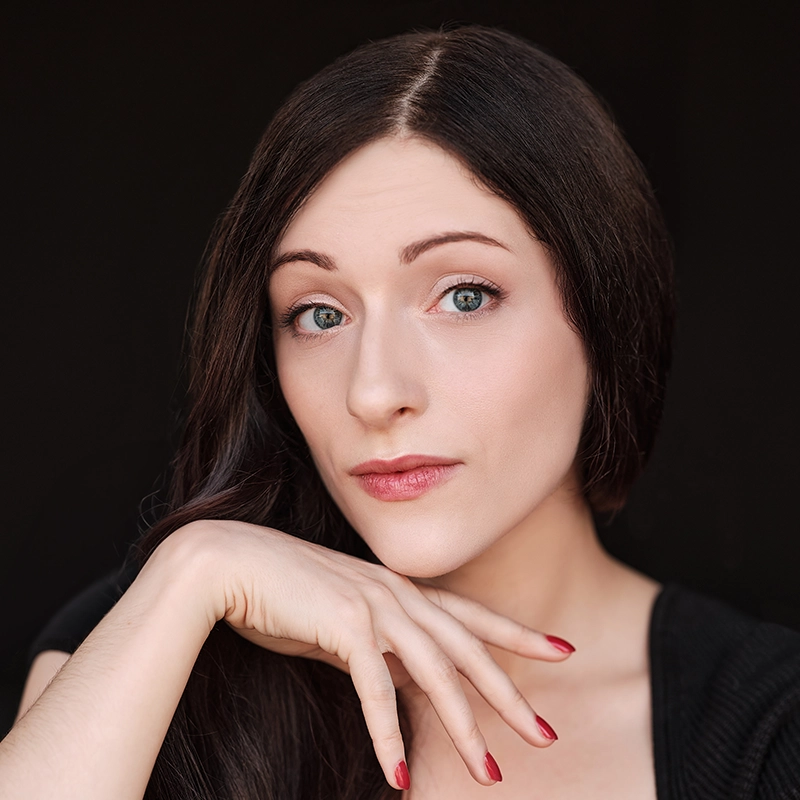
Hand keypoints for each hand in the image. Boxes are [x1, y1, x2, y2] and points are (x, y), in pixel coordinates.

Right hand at [179, 519, 572, 789]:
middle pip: (468, 650)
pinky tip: (398, 775)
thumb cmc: (283, 591)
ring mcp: (373, 606)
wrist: (229, 562)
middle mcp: (396, 595)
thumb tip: (404, 675)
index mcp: (400, 591)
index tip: (562, 649)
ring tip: (491, 775)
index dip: (519, 633)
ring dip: (464, 728)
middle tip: (546, 737)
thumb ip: (379, 643)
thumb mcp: (342, 620)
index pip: (472, 615)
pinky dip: (387, 735)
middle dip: (509, 696)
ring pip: (436, 672)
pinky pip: (373, 689)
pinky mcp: (343, 624)